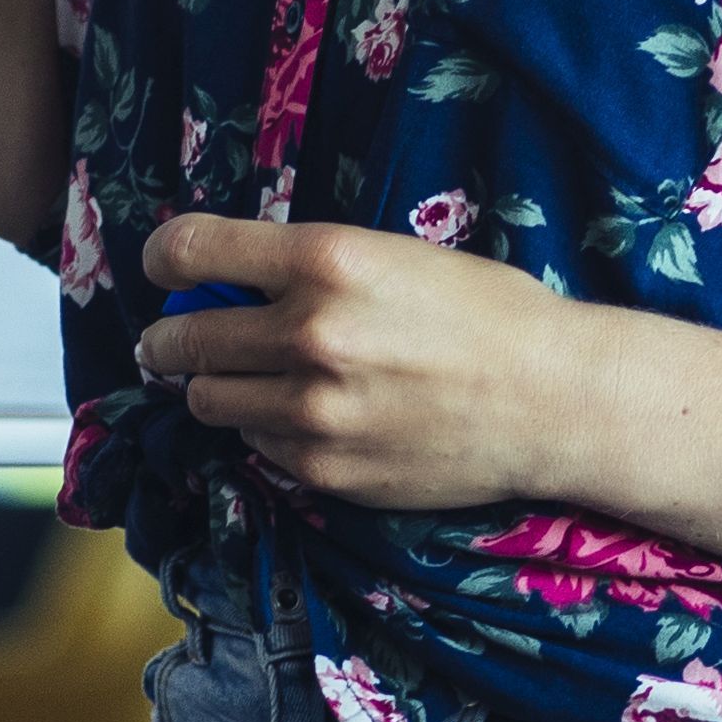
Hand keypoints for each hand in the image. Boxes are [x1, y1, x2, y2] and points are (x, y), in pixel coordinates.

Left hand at [136, 215, 585, 509]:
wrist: (555, 401)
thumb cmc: (490, 315)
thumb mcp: (397, 257)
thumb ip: (312, 267)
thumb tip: (233, 283)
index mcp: (326, 261)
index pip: (190, 251)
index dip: (166, 259)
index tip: (168, 270)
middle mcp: (307, 334)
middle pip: (182, 338)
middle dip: (173, 336)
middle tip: (179, 338)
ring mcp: (312, 411)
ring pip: (207, 400)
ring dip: (217, 386)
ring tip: (250, 379)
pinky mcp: (324, 470)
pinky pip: (257, 447)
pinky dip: (268, 430)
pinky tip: (310, 416)